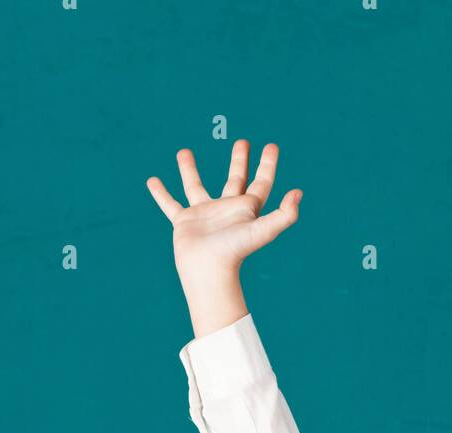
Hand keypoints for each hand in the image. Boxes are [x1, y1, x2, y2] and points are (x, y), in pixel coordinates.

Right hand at [146, 140, 302, 286]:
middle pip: (235, 180)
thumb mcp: (263, 231)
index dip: (268, 165)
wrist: (209, 271)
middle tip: (242, 142)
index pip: (261, 183)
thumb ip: (284, 215)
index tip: (271, 145)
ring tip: (184, 151)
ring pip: (196, 186)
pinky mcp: (184, 222)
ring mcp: (204, 215)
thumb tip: (298, 193)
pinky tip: (152, 181)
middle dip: (240, 161)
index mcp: (246, 210)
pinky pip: (170, 204)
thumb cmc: (235, 252)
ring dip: (189, 169)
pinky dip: (161, 194)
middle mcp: (226, 210)